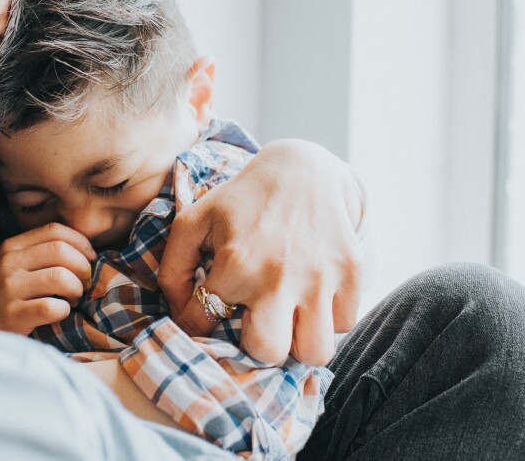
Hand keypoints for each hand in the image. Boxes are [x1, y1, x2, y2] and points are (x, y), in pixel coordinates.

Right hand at [0, 223, 95, 335]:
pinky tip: (59, 313)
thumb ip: (38, 255)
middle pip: (61, 251)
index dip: (80, 242)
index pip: (54, 230)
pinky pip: (52, 307)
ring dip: (75, 290)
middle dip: (82, 267)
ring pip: (60, 278)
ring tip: (72, 299)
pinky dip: (64, 311)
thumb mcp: (11, 269)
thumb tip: (84, 250)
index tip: (90, 258)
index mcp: (10, 247)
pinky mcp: (12, 316)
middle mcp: (8, 264)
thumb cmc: (1, 301)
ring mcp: (8, 289)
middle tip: (83, 284)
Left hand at [158, 139, 364, 365]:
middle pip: (269, 353)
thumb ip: (173, 271)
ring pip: (316, 352)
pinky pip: (345, 323)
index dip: (199, 324)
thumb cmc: (242, 201)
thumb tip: (180, 315)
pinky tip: (312, 297)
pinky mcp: (352, 271)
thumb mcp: (193, 222)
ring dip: (300, 341)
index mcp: (235, 263)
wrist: (301, 170)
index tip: (208, 314)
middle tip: (255, 320)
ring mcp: (320, 275)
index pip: (207, 324)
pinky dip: (330, 318)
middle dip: (258, 343)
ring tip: (288, 317)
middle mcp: (279, 275)